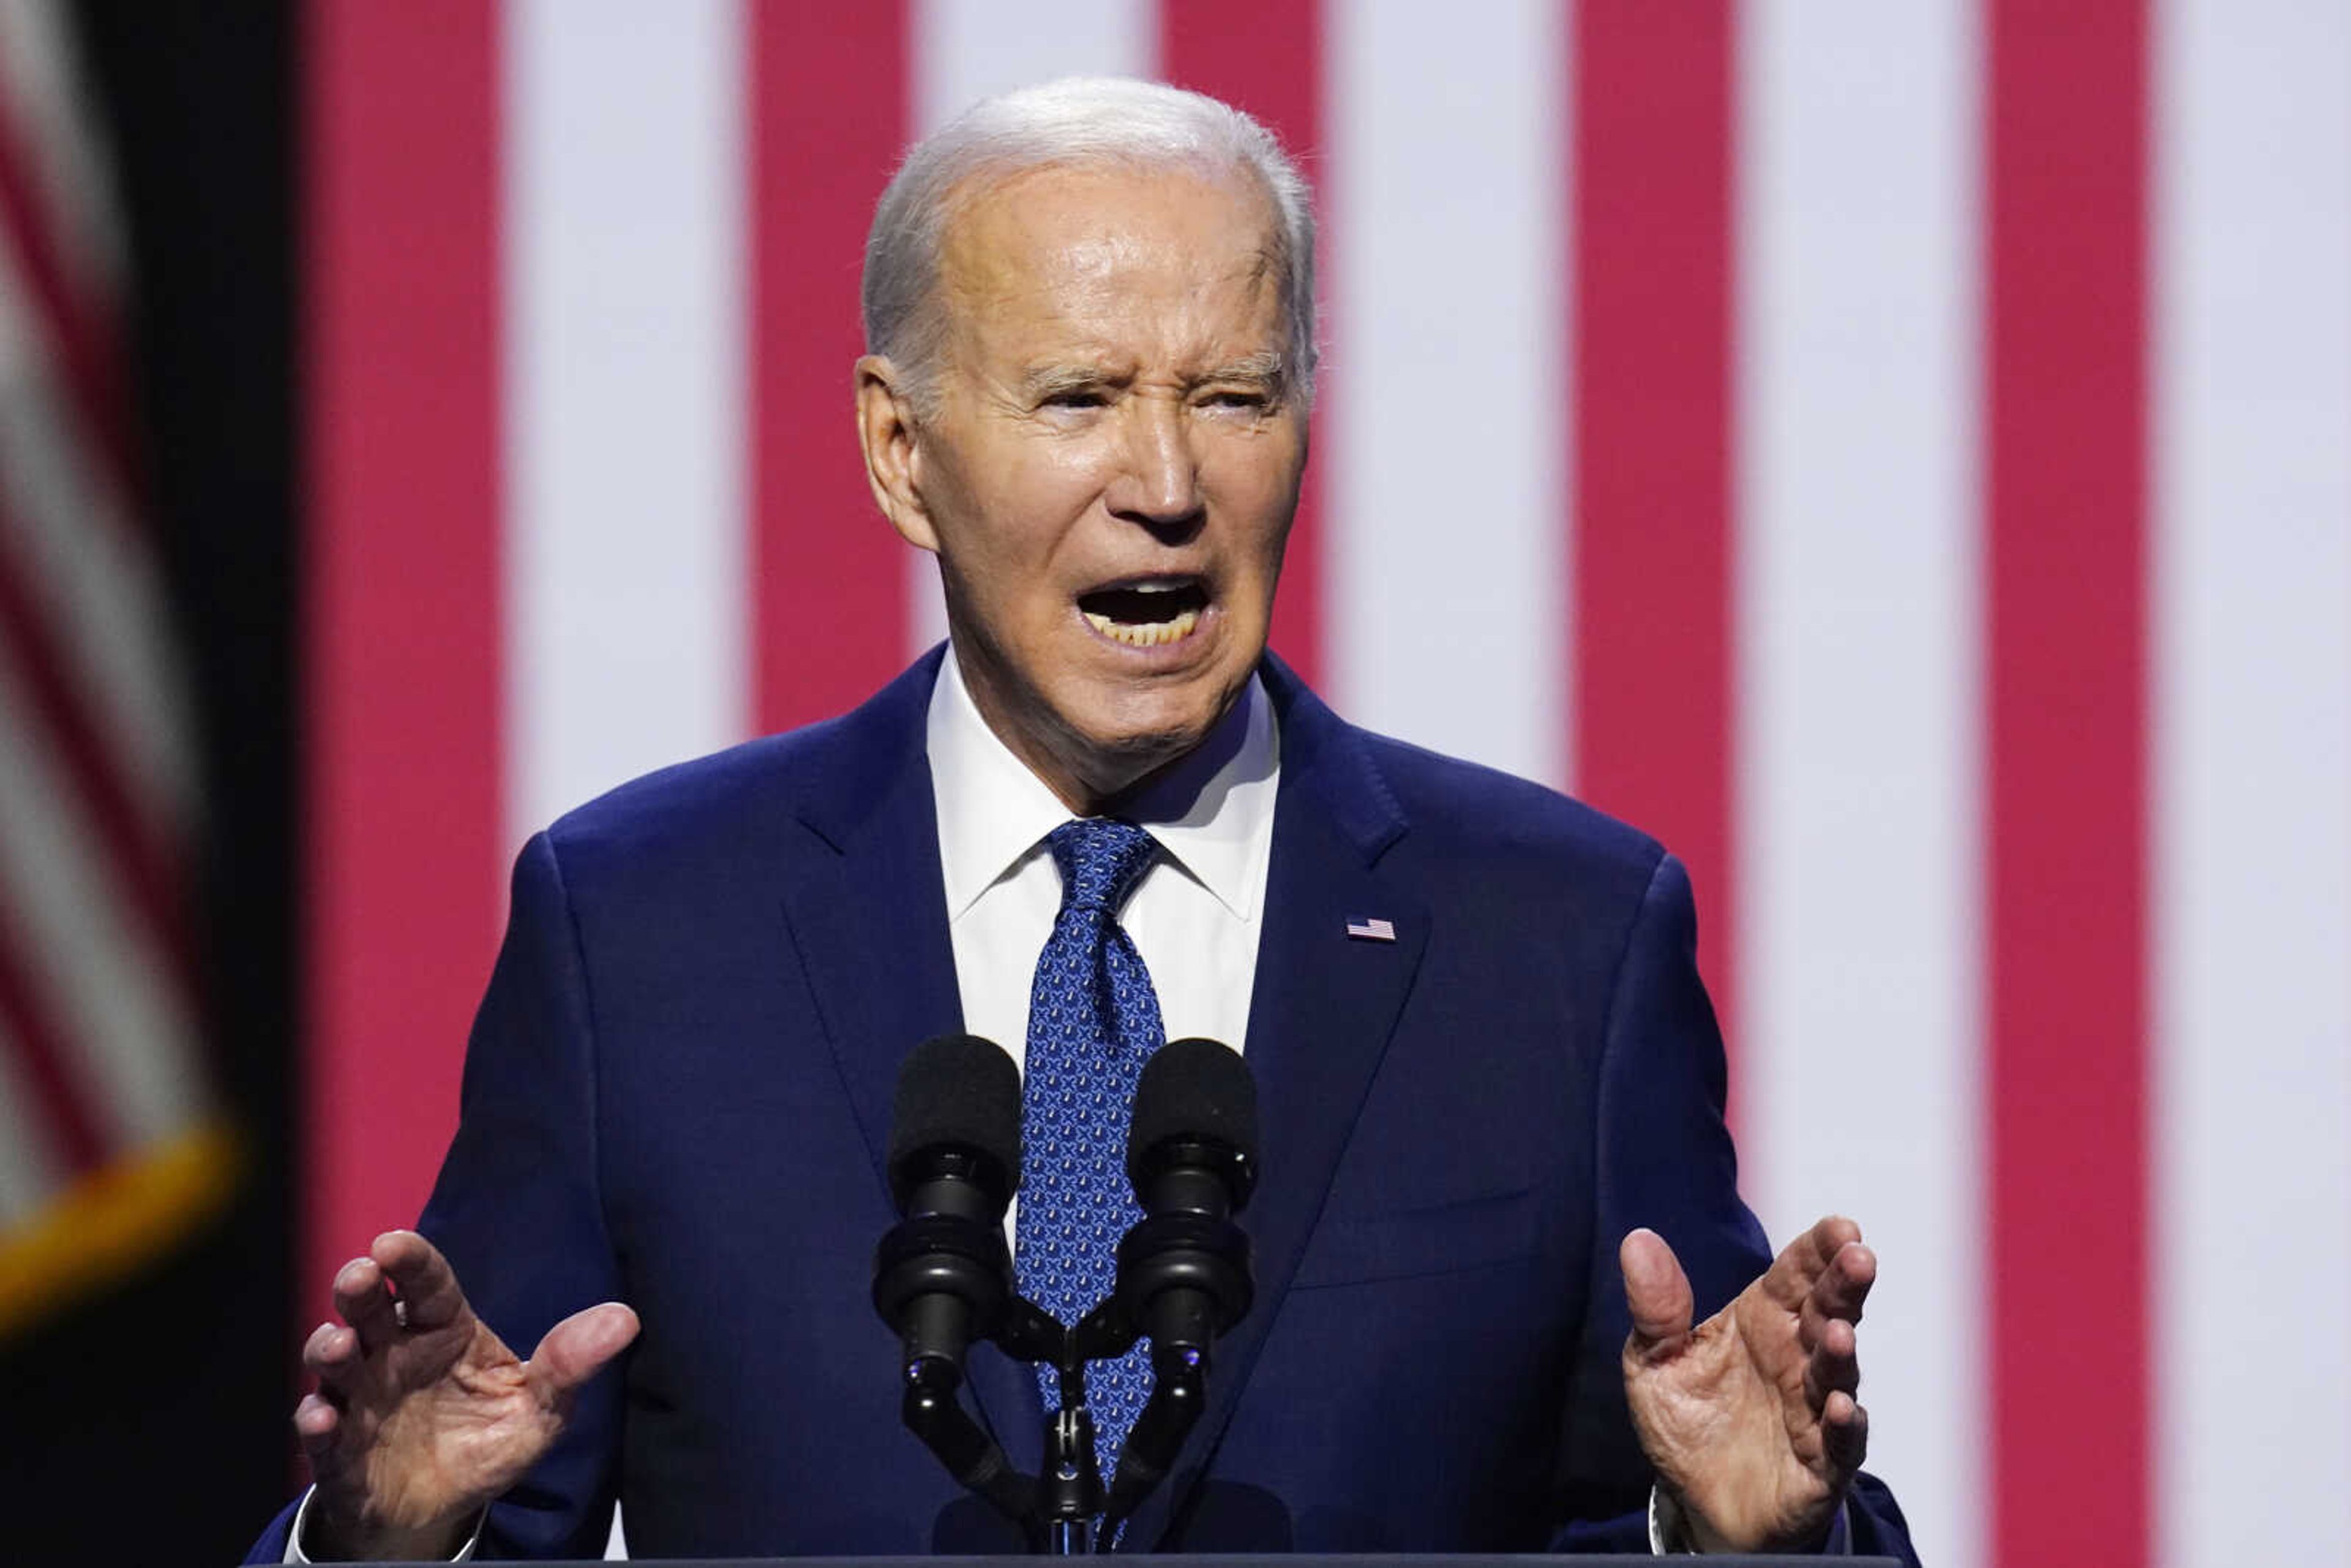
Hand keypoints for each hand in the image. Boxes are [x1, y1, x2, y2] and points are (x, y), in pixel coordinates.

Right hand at [292, 1230, 638, 1560]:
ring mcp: (361, 1398)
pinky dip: (316, 1421)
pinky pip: (320, 1433)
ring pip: (334, 1361)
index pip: (427, 1283)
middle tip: (359, 1276)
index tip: (392, 1242)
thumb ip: (569, 1365)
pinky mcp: (339, 1449)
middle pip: (369, 1308)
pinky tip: (322, 1417)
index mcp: (443, 1331)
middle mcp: (394, 1354)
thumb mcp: (540, 1409)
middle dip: (358, 1287)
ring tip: (340, 1346)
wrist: (446, 1509)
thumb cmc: (488, 1441)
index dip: (410, 1260)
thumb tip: (626, 1319)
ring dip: (330, 1348)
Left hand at [1618, 1215, 1871, 1552]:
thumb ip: (1655, 1307)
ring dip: (1841, 1353)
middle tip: (1859, 1257)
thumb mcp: (1654, 1361)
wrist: (1699, 1505)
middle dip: (1845, 1285)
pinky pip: (1838, 1443)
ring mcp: (1813, 1411)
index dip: (1818, 1250)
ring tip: (1838, 1332)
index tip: (1840, 1226)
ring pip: (1835, 1375)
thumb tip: (1638, 1239)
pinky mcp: (1821, 1465)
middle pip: (1828, 1312)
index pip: (1796, 1275)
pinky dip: (1842, 1426)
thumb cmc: (1688, 1423)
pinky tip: (1839, 1408)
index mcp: (1762, 1321)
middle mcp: (1796, 1358)